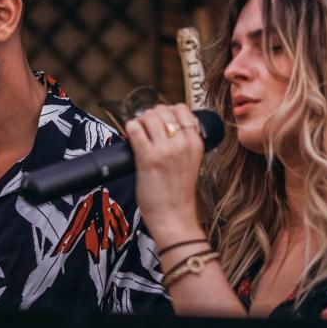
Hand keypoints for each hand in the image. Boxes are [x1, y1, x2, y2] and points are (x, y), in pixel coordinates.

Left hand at [124, 104, 204, 241]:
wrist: (174, 217)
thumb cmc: (179, 193)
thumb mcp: (192, 162)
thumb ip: (184, 143)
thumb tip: (166, 125)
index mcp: (196, 143)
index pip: (182, 109)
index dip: (168, 111)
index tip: (162, 121)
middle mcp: (182, 143)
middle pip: (163, 111)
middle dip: (152, 116)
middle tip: (147, 128)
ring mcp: (165, 150)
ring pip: (149, 117)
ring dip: (141, 121)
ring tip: (139, 133)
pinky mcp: (147, 158)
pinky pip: (135, 129)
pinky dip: (131, 128)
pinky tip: (131, 137)